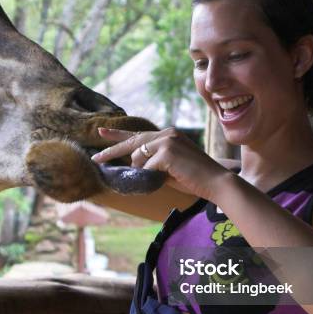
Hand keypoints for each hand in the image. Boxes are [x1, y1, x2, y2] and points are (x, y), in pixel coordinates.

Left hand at [91, 127, 227, 198]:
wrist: (216, 182)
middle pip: (132, 142)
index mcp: (168, 134)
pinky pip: (147, 168)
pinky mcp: (167, 151)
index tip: (100, 132)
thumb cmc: (193, 178)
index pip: (138, 134)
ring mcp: (167, 140)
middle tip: (96, 159)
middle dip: (112, 151)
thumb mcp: (168, 167)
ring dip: (144, 172)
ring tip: (164, 177)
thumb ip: (151, 162)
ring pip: (138, 158)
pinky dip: (152, 177)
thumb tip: (132, 166)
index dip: (117, 135)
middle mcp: (166, 133)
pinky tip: (168, 178)